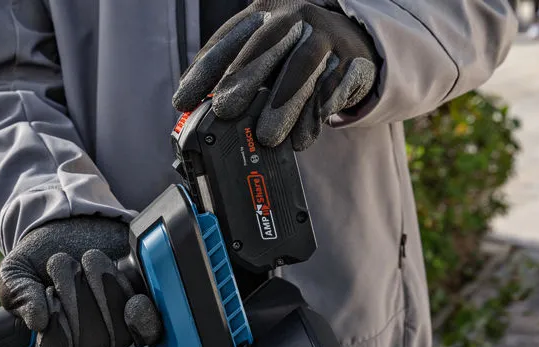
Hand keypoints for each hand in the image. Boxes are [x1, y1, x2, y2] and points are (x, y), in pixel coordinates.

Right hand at [0, 217, 161, 346]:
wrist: (73, 229)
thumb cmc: (40, 259)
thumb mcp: (15, 273)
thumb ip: (18, 295)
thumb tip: (38, 321)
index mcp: (50, 345)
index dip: (54, 329)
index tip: (49, 294)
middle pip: (88, 345)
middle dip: (75, 293)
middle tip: (65, 264)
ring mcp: (114, 333)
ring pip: (115, 328)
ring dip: (101, 284)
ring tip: (89, 261)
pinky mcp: (138, 315)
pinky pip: (146, 327)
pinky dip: (139, 309)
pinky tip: (134, 298)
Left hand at [173, 0, 377, 150]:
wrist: (355, 42)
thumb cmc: (293, 53)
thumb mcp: (262, 53)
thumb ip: (230, 72)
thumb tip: (190, 109)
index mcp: (264, 14)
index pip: (228, 39)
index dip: (204, 70)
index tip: (183, 101)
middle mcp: (295, 17)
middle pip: (267, 44)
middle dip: (243, 78)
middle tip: (224, 109)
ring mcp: (326, 36)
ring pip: (302, 68)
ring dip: (282, 105)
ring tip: (266, 137)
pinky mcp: (351, 60)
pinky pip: (332, 89)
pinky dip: (314, 118)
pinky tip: (300, 140)